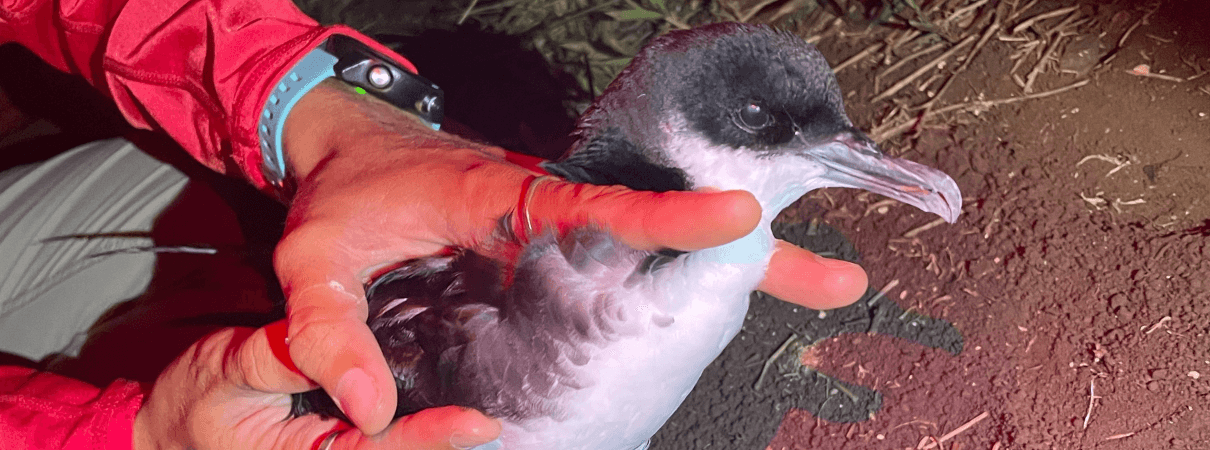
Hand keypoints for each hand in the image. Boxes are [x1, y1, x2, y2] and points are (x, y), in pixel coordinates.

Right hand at [133, 321, 500, 449]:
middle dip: (449, 446)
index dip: (431, 439)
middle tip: (503, 422)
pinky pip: (383, 446)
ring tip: (491, 417)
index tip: (478, 425)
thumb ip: (288, 358)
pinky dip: (419, 432)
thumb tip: (355, 367)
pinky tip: (454, 414)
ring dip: (438, 440)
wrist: (165, 430)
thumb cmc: (194, 401)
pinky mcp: (341, 447)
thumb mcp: (229, 366)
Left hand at [273, 80, 868, 433]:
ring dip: (741, 261)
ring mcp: (563, 214)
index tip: (736, 217)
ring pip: (664, 235)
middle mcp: (548, 198)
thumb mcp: (313, 262)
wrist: (348, 147)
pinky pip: (638, 247)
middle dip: (750, 245)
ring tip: (826, 284)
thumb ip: (330, 330)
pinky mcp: (564, 230)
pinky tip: (729, 299)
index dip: (666, 214)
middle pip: (663, 219)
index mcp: (497, 195)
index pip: (592, 203)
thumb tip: (370, 412)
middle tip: (834, 275)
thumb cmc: (340, 197)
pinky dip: (690, 267)